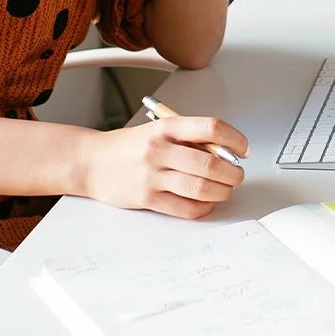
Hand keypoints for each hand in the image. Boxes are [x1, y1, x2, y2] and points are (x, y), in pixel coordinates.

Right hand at [78, 115, 246, 219]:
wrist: (91, 162)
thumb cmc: (130, 147)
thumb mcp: (158, 131)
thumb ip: (190, 140)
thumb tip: (227, 153)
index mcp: (166, 127)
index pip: (211, 128)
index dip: (235, 139)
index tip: (243, 149)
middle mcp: (160, 149)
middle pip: (210, 163)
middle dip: (232, 173)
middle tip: (237, 176)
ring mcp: (152, 176)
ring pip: (201, 188)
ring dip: (222, 192)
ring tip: (225, 190)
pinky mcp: (147, 199)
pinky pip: (186, 208)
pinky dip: (204, 208)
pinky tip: (207, 203)